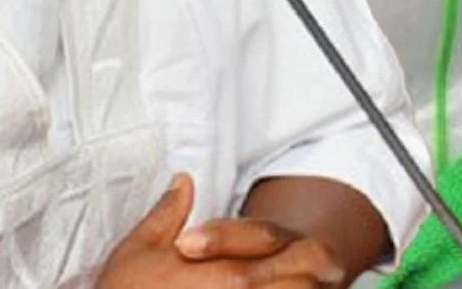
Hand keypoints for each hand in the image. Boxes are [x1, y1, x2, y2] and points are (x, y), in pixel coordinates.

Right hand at [95, 174, 344, 287]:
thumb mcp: (140, 251)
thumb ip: (168, 214)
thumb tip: (182, 184)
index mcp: (226, 272)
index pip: (283, 251)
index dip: (305, 253)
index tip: (310, 256)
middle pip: (305, 282)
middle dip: (315, 275)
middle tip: (321, 273)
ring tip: (305, 286)